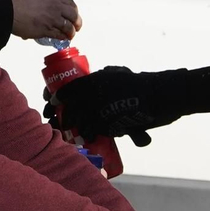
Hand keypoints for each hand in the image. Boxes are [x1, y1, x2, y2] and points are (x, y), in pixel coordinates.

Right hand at [10, 0, 81, 41]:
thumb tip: (51, 5)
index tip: (74, 14)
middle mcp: (55, 5)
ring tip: (70, 34)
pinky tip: (63, 38)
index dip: (74, 10)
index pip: (71, 3)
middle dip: (77, 22)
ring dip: (71, 32)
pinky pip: (60, 35)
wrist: (8, 9)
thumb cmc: (17, 0)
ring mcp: (52, 18)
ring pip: (68, 27)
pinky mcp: (47, 29)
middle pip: (73, 15)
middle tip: (77, 26)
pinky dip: (63, 37)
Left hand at [46, 66, 176, 143]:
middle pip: (70, 110)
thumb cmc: (138, 83)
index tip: (52, 102)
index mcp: (93, 82)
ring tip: (74, 130)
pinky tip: (88, 136)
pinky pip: (95, 132)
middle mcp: (93, 97)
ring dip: (75, 129)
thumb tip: (90, 82)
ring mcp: (100, 113)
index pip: (67, 91)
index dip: (56, 98)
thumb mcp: (116, 74)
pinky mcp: (110, 126)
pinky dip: (90, 135)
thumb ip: (101, 78)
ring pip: (80, 124)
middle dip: (62, 117)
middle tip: (60, 121)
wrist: (157, 95)